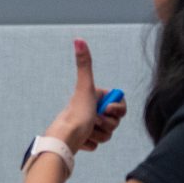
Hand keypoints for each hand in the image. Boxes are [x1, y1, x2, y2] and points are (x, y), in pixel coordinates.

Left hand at [43, 39, 125, 154]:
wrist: (64, 140)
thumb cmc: (76, 114)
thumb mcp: (84, 87)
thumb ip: (84, 64)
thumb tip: (78, 39)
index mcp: (94, 97)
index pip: (120, 106)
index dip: (117, 110)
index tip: (107, 110)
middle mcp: (91, 110)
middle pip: (115, 121)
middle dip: (107, 124)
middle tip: (94, 121)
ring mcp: (88, 125)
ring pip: (107, 134)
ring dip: (99, 134)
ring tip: (86, 131)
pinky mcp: (84, 140)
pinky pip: (97, 143)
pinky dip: (90, 143)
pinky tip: (81, 139)